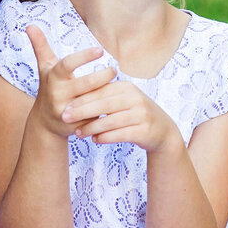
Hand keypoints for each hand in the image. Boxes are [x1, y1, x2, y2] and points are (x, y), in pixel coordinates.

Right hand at [26, 25, 113, 138]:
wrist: (45, 122)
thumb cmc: (49, 86)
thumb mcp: (45, 67)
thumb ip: (40, 45)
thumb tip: (30, 24)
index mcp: (53, 77)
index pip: (68, 64)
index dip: (84, 57)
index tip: (100, 50)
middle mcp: (58, 94)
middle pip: (84, 84)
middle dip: (102, 77)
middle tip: (115, 69)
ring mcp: (67, 111)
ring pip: (92, 101)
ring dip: (107, 92)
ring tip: (119, 83)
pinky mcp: (77, 125)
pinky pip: (96, 116)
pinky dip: (107, 109)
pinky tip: (118, 102)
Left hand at [63, 78, 179, 153]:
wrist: (162, 130)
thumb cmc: (134, 114)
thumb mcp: (122, 101)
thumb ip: (103, 98)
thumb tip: (74, 101)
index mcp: (127, 87)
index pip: (101, 91)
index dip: (82, 100)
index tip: (66, 107)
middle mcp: (135, 98)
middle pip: (104, 104)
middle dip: (82, 111)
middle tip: (65, 117)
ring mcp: (141, 115)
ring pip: (111, 121)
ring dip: (92, 127)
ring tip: (79, 133)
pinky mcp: (145, 130)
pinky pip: (121, 134)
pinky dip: (106, 137)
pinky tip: (95, 139)